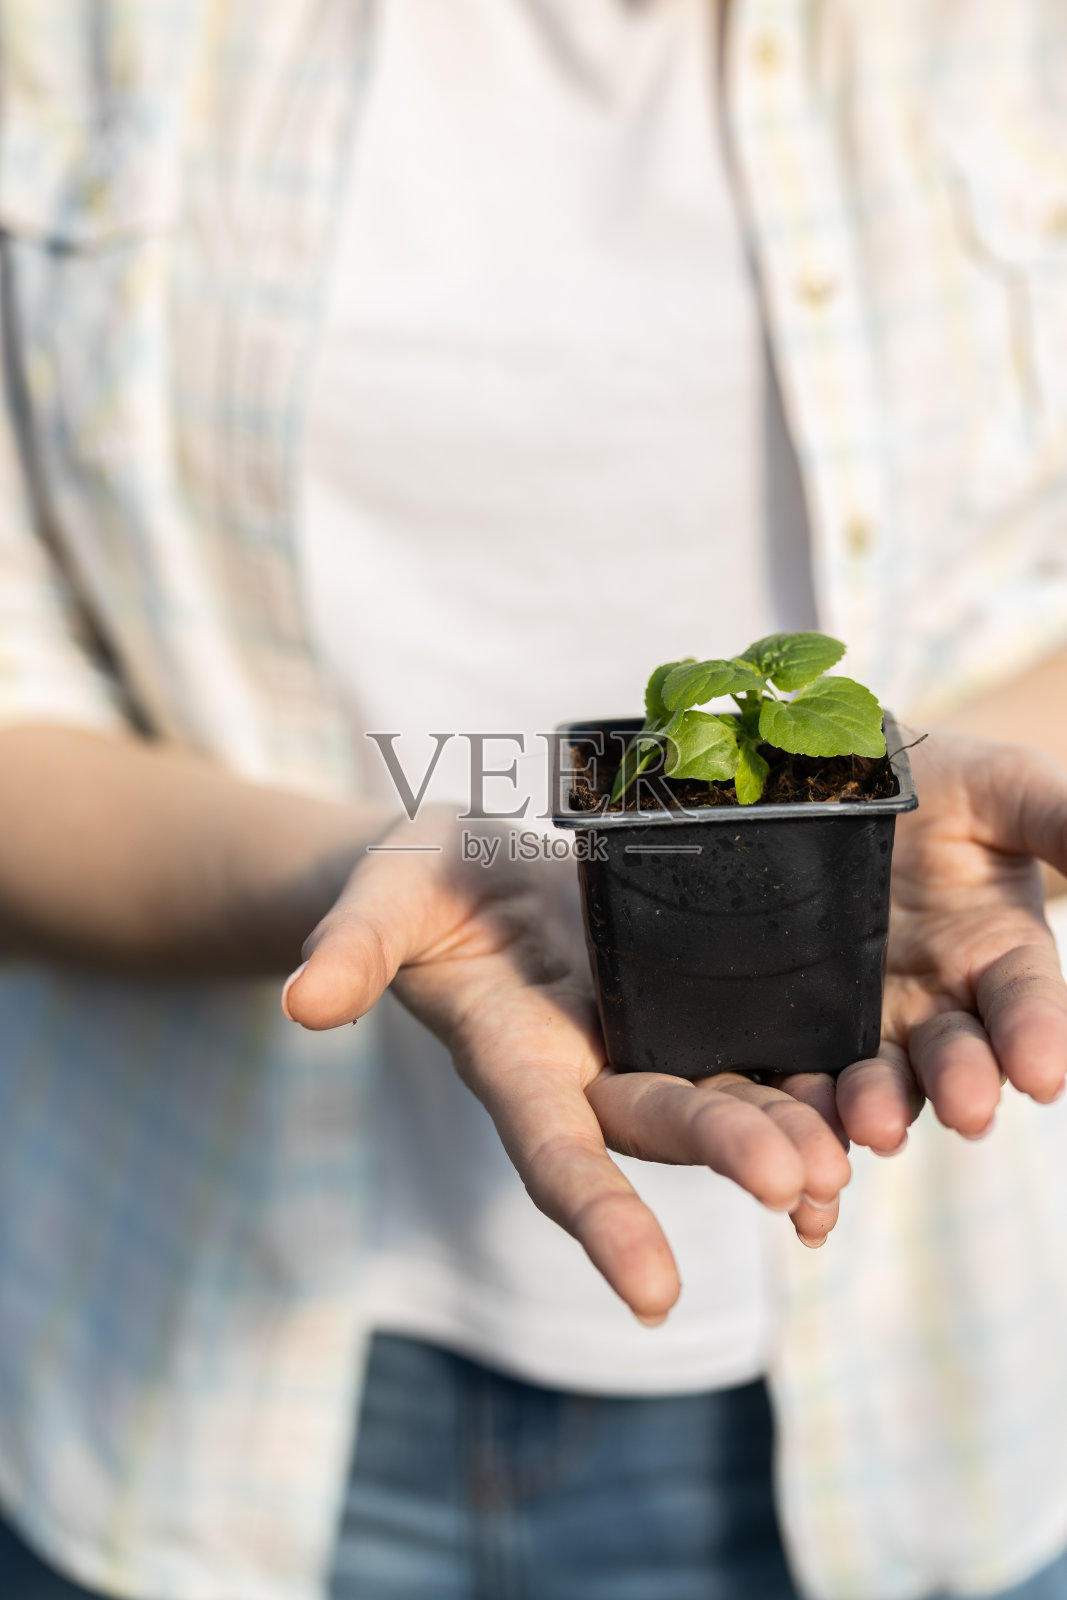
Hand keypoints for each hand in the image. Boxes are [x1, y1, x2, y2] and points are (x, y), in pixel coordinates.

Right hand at [282, 809, 851, 1325]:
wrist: (467, 865)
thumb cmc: (414, 885)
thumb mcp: (377, 898)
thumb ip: (350, 950)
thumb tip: (302, 1005)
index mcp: (510, 1057)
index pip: (553, 1151)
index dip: (599, 1218)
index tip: (654, 1296)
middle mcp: (583, 1069)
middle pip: (652, 1125)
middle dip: (720, 1150)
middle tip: (797, 1183)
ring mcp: (638, 1035)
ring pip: (715, 1093)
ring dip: (781, 1130)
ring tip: (846, 1160)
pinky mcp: (685, 996)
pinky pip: (750, 1046)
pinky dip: (802, 1084)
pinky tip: (863, 1112)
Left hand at [836, 733, 1066, 1153]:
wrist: (844, 770)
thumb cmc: (945, 778)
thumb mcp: (1009, 789)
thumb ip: (1064, 824)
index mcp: (1006, 951)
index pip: (1031, 1003)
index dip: (1040, 1037)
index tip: (1045, 1075)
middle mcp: (945, 996)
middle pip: (960, 1055)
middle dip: (964, 1082)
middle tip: (966, 1111)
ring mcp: (874, 1013)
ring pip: (887, 1076)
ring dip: (884, 1105)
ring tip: (876, 1125)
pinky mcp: (808, 1016)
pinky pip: (810, 1066)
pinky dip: (810, 1098)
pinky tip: (803, 1115)